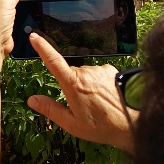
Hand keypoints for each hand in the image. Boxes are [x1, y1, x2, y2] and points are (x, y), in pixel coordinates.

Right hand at [27, 33, 134, 153]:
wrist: (131, 124)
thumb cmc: (101, 127)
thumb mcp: (71, 123)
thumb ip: (50, 109)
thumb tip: (32, 100)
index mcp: (73, 84)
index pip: (53, 61)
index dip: (42, 47)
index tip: (34, 37)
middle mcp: (85, 72)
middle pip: (70, 73)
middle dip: (72, 85)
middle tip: (82, 105)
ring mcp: (99, 70)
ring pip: (85, 74)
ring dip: (87, 85)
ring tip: (98, 104)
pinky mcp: (110, 70)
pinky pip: (98, 73)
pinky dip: (98, 82)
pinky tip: (107, 96)